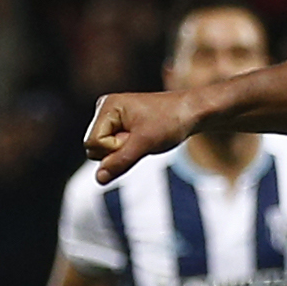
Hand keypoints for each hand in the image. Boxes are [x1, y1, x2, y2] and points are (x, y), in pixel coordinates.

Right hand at [84, 91, 202, 183]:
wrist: (194, 111)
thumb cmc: (172, 121)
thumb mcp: (145, 143)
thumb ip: (120, 161)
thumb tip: (98, 179)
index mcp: (107, 106)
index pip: (93, 143)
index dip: (115, 148)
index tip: (138, 138)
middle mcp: (106, 110)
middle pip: (94, 148)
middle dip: (119, 151)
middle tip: (144, 138)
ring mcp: (113, 118)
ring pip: (105, 151)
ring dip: (125, 151)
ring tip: (146, 138)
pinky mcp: (121, 126)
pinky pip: (116, 148)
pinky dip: (130, 149)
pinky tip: (145, 139)